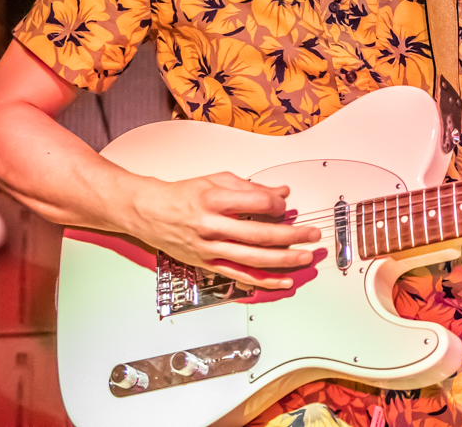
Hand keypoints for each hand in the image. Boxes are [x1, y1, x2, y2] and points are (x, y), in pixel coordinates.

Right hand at [128, 171, 320, 288]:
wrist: (150, 212)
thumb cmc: (183, 195)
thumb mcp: (216, 180)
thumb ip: (251, 187)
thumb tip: (281, 192)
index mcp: (213, 200)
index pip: (256, 203)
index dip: (277, 205)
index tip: (286, 205)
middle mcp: (211, 226)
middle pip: (259, 234)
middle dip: (291, 235)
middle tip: (311, 234)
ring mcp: (210, 248)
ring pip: (253, 258)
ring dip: (284, 259)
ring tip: (305, 256)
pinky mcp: (208, 264)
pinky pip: (240, 275)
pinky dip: (264, 280)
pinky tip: (283, 280)